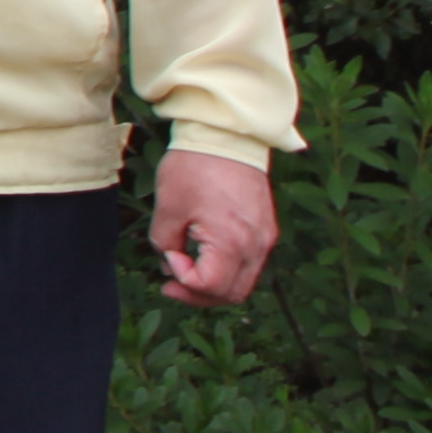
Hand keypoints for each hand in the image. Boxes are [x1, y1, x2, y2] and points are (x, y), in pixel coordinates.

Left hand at [153, 146, 278, 306]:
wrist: (227, 136)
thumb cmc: (194, 167)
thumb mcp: (169, 206)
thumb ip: (165, 242)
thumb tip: (169, 262)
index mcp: (232, 241)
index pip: (210, 286)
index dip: (183, 280)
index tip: (168, 257)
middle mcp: (256, 246)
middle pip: (231, 294)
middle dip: (198, 296)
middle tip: (170, 286)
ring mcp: (265, 239)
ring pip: (243, 282)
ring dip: (213, 286)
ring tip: (184, 272)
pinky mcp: (266, 230)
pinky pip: (249, 264)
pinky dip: (226, 270)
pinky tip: (203, 258)